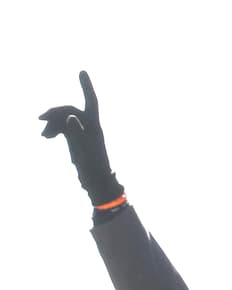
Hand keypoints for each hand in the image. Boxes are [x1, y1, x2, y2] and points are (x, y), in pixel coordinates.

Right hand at [39, 71, 124, 206]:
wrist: (96, 182)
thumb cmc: (93, 167)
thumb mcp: (84, 151)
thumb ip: (77, 133)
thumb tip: (70, 117)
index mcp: (94, 126)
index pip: (91, 101)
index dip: (86, 86)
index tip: (82, 71)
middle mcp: (90, 126)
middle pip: (70, 111)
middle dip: (55, 114)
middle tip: (40, 120)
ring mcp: (83, 132)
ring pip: (64, 119)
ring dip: (52, 124)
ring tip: (44, 136)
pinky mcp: (77, 139)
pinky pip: (63, 128)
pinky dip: (54, 130)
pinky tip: (46, 137)